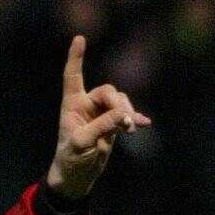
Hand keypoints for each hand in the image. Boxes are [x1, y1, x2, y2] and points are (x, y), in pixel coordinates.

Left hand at [46, 36, 150, 199]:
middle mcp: (86, 105)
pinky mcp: (113, 123)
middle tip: (125, 122)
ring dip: (128, 113)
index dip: (76, 58)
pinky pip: (128, 114)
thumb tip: (124, 116)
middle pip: (108, 91)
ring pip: (121, 101)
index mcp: (72, 105)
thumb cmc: (70, 159)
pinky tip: (144, 124)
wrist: (77, 176)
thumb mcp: (82, 143)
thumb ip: (102, 126)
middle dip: (119, 105)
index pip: (73, 76)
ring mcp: (101, 113)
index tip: (79, 38)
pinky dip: (136, 118)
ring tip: (131, 129)